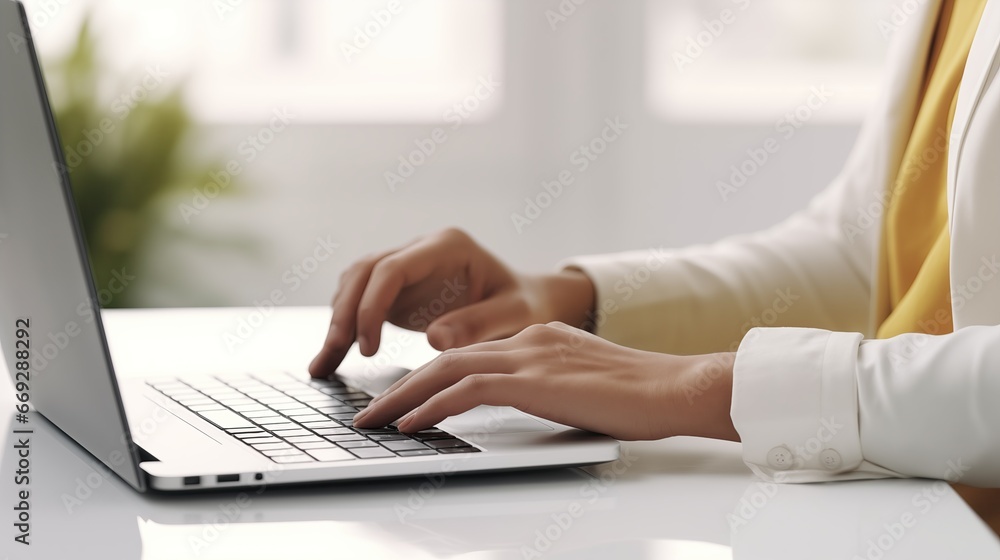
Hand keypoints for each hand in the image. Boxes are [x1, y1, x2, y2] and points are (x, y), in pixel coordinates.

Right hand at [309, 228, 595, 376]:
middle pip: (364, 272)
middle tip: (337, 353)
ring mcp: (406, 268)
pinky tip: (327, 362)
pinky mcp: (398, 290)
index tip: (369, 347)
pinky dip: (344, 331)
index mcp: (447, 246)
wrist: (529, 300)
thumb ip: (480, 324)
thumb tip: (434, 339)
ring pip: (354, 284)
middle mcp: (420, 250)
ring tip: (325, 365)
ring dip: (338, 321)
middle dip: (345, 312)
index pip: (393, 268)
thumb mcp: (516, 314)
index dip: (373, 305)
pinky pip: (360, 304)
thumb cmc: (527, 305)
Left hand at [353, 322, 739, 441]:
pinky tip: (409, 423)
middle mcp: (527, 340)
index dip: (431, 376)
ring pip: (445, 370)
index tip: (405, 396)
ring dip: (403, 396)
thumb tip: (527, 403)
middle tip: (371, 411)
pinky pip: (466, 391)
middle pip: (446, 357)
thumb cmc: (641, 396)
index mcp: (539, 338)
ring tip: (374, 421)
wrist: (674, 386)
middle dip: (402, 385)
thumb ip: (550, 386)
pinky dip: (431, 406)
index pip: (470, 354)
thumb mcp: (585, 384)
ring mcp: (528, 356)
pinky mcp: (532, 380)